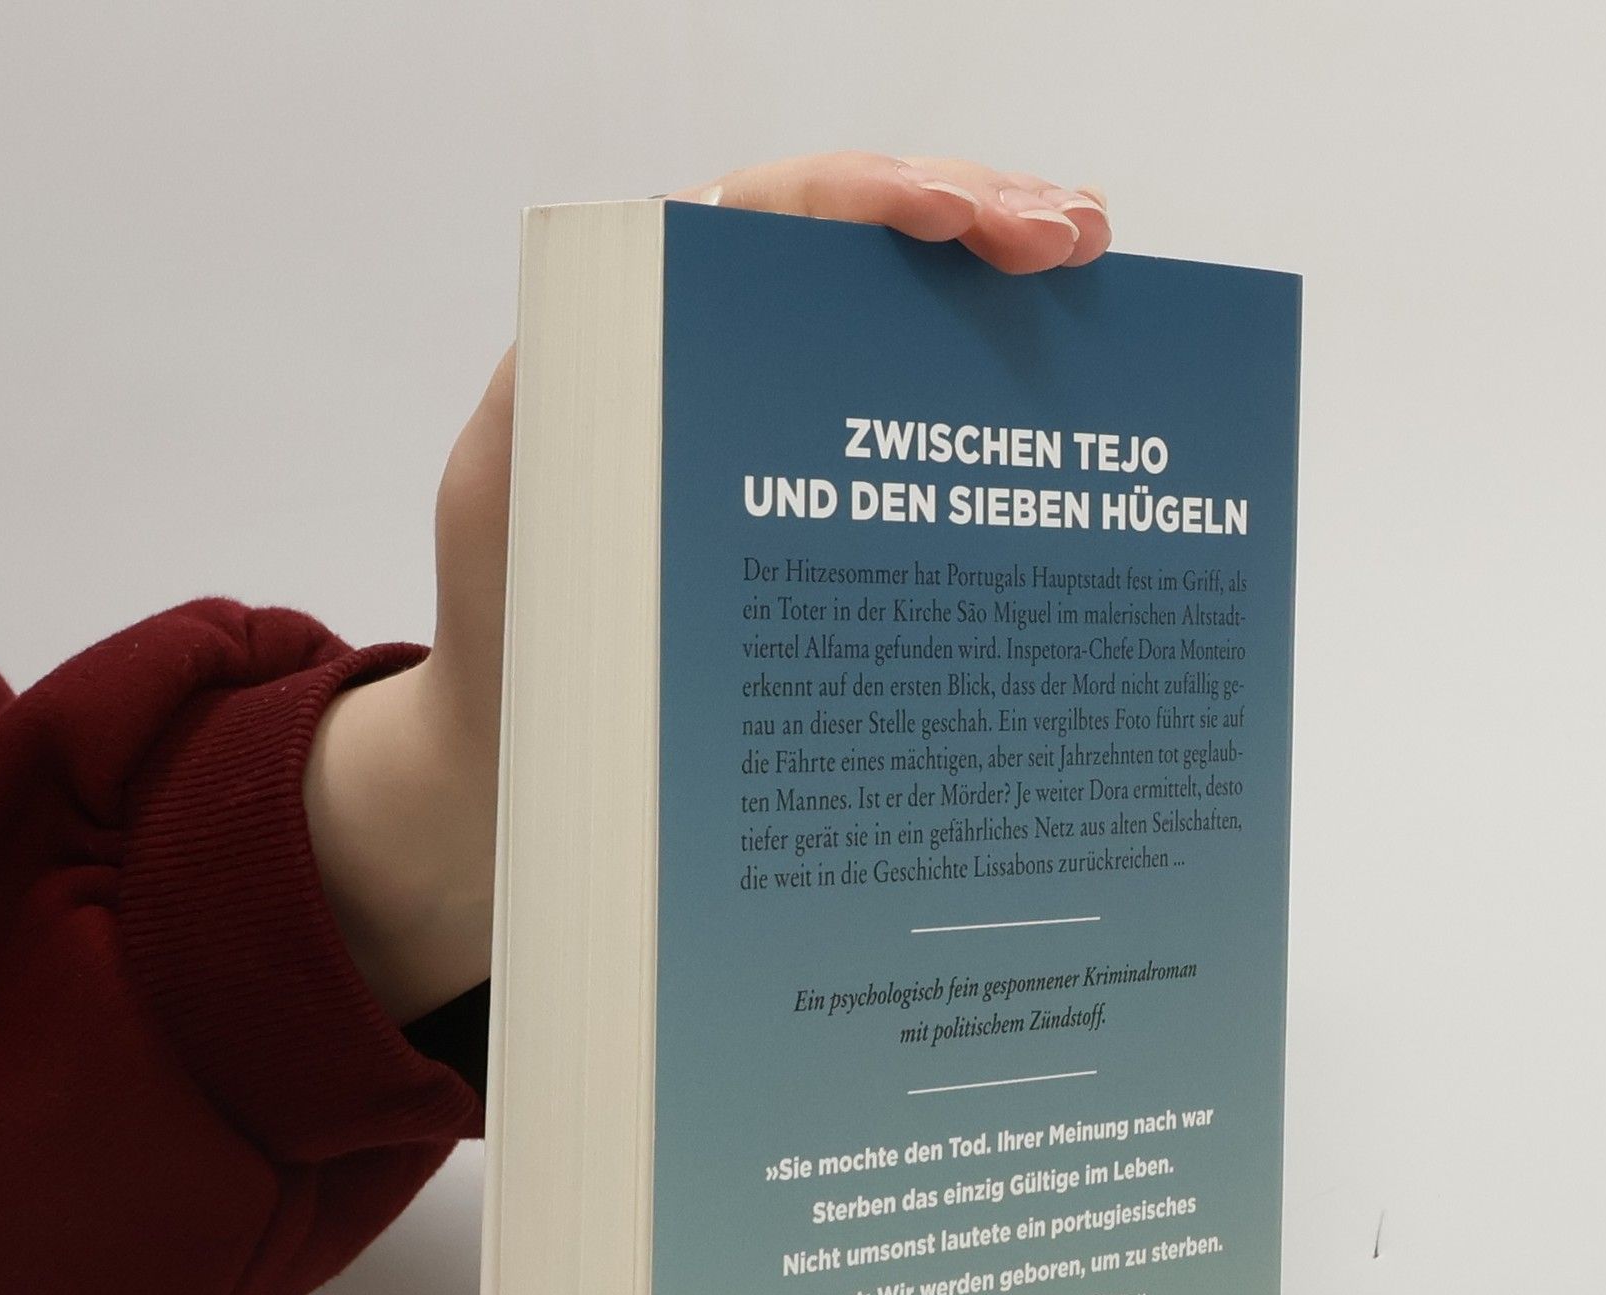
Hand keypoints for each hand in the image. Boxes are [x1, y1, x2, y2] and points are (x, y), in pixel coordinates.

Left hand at [306, 153, 1112, 1024]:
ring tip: (1091, 263)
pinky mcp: (832, 519)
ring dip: (1002, 288)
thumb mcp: (515, 520)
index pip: (763, 220)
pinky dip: (996, 400)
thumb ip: (568, 411)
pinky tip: (1070, 385)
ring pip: (905, 327)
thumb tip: (682, 303)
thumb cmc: (514, 659)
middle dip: (974, 215)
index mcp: (642, 343)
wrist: (531, 786)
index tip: (958, 219)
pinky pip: (920, 436)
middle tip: (1073, 240)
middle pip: (860, 250)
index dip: (867, 197)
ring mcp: (786, 443)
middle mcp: (721, 369)